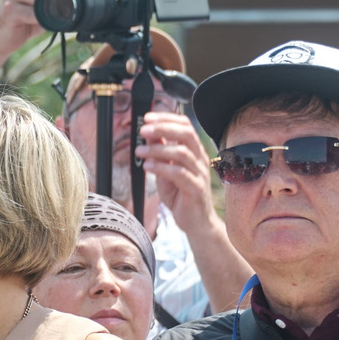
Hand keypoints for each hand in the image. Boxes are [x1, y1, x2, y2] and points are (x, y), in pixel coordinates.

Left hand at [136, 110, 214, 232]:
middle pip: (186, 134)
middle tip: (142, 130)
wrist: (196, 222)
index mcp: (194, 151)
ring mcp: (199, 173)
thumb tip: (148, 133)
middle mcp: (199, 159)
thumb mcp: (166, 170)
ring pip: (182, 153)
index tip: (147, 117)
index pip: (185, 125)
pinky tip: (147, 167)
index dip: (167, 118)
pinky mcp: (195, 189)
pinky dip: (162, 168)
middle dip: (164, 128)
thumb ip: (160, 153)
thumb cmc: (180, 195)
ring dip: (158, 149)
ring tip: (139, 151)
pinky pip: (179, 174)